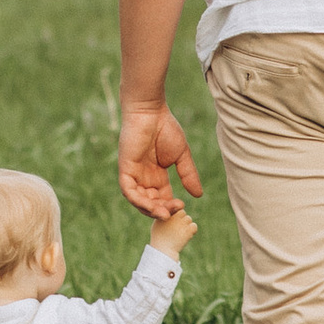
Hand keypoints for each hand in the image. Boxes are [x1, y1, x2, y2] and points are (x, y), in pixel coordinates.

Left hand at [119, 104, 203, 219]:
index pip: (162, 198)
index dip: (170, 205)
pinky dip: (139, 201)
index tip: (183, 206)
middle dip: (162, 209)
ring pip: (139, 200)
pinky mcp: (125, 169)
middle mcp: (143, 177)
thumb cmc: (165, 128)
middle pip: (151, 202)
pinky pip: (128, 191)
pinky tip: (152, 205)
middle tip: (176, 209)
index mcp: (156, 175)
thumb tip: (199, 195)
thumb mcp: (181, 155)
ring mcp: (133, 173)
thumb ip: (188, 175)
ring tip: (165, 213)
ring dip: (151, 209)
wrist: (151, 111)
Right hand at [148, 210, 196, 261]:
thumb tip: (172, 210)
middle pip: (182, 212)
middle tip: (178, 229)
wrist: (163, 252)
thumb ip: (164, 215)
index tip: (173, 223)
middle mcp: (173, 217)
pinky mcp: (188, 231)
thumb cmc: (159, 239)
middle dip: (182, 219)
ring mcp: (181, 223)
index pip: (175, 209)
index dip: (175, 216)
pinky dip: (192, 230)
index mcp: (165, 214)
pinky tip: (187, 235)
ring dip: (187, 225)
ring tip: (181, 234)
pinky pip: (194, 226)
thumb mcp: (157, 224)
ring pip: (189, 219)